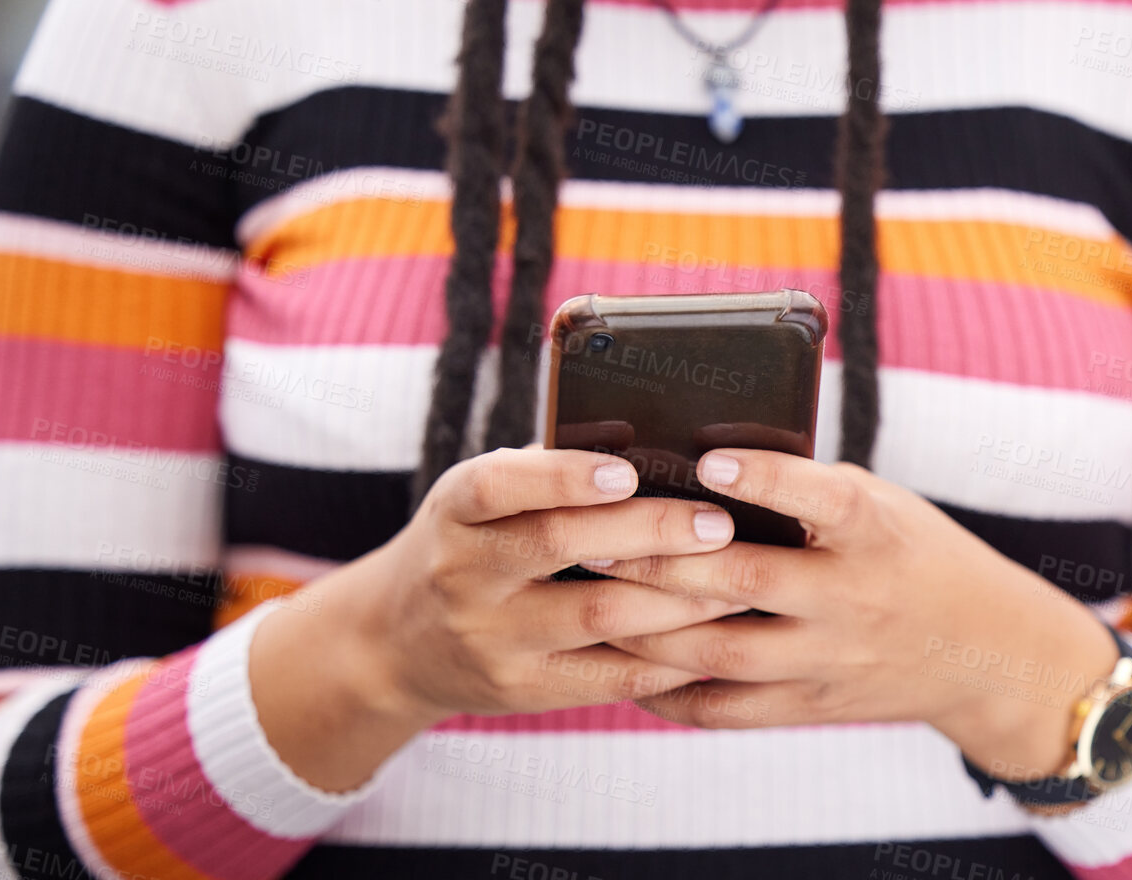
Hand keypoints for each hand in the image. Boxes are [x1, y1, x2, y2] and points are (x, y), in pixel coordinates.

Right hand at [250, 446, 747, 789]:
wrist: (395, 644)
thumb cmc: (468, 544)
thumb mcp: (479, 499)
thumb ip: (545, 472)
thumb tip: (651, 441)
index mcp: (457, 509)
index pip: (500, 485)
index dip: (563, 476)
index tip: (627, 470)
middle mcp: (465, 573)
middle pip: (560, 546)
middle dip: (650, 531)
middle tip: (718, 523)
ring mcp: (491, 638)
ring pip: (598, 615)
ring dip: (678, 597)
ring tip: (737, 579)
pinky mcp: (521, 690)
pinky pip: (607, 676)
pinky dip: (668, 657)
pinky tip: (711, 636)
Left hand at [587, 449, 1118, 781]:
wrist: (984, 652)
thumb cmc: (911, 552)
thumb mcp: (880, 504)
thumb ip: (805, 490)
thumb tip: (698, 466)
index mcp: (873, 532)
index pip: (818, 500)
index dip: (763, 480)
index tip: (708, 462)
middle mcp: (851, 598)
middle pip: (744, 581)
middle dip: (662, 560)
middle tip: (595, 536)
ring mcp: (829, 660)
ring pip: (721, 651)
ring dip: (648, 627)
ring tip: (591, 598)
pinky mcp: (812, 706)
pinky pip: (727, 709)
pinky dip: (669, 692)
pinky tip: (624, 667)